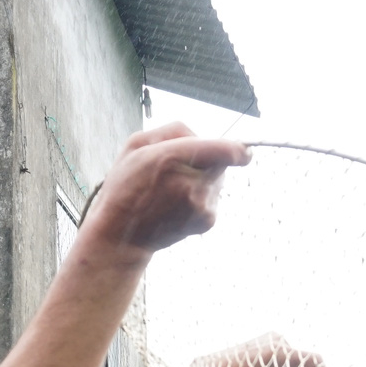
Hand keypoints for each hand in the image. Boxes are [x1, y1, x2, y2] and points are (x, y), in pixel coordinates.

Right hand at [80, 123, 250, 255]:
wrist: (122, 235)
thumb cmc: (126, 187)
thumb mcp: (135, 144)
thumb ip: (172, 131)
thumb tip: (201, 135)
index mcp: (171, 158)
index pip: (225, 151)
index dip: (238, 149)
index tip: (243, 151)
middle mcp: (191, 183)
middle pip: (222, 161)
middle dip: (208, 158)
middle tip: (179, 168)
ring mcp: (202, 205)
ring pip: (218, 178)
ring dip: (203, 178)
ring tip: (173, 189)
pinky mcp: (207, 220)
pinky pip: (214, 196)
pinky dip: (201, 195)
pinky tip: (178, 204)